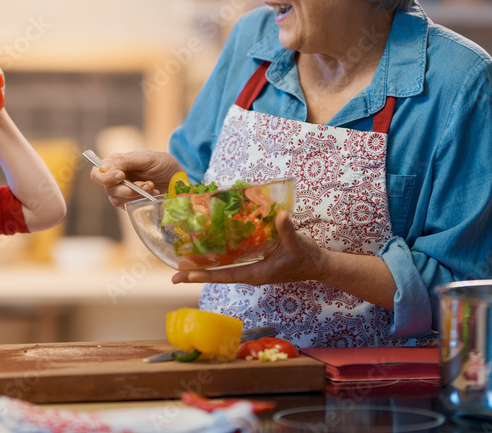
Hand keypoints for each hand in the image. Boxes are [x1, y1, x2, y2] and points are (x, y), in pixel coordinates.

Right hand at [89, 150, 182, 207]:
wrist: (179, 179)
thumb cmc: (163, 164)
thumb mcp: (147, 158)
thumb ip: (126, 160)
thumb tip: (105, 167)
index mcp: (116, 164)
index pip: (97, 173)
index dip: (105, 177)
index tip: (121, 175)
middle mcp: (116, 179)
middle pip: (107, 189)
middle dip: (127, 189)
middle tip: (146, 184)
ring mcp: (123, 192)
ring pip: (116, 199)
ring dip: (136, 195)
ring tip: (152, 187)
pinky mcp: (131, 204)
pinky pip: (127, 207)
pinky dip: (140, 201)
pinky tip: (153, 195)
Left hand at [171, 211, 327, 285]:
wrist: (318, 265)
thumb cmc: (307, 257)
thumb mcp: (297, 244)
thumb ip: (287, 230)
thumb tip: (280, 215)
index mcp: (256, 273)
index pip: (224, 276)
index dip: (204, 275)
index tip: (184, 276)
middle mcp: (250, 274)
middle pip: (218, 275)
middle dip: (196, 274)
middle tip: (174, 273)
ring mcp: (251, 270)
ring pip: (223, 270)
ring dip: (204, 267)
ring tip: (183, 263)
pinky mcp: (254, 263)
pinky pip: (231, 263)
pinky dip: (218, 259)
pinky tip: (207, 251)